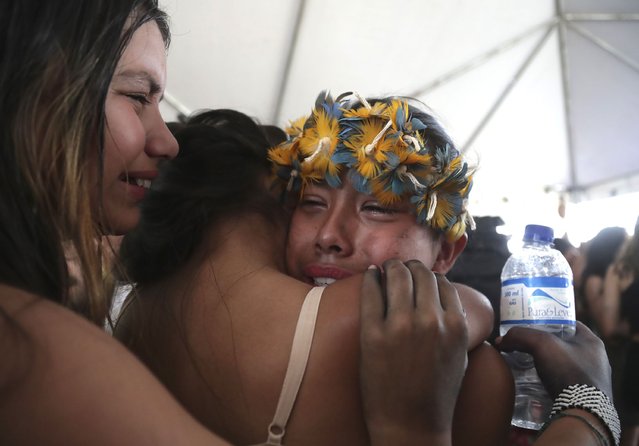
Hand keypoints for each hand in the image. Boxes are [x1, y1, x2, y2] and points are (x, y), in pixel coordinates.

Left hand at [359, 259, 468, 445]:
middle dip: (410, 266)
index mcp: (455, 325)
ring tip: (385, 267)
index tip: (420, 274)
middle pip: (420, 274)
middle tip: (400, 266)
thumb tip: (446, 297)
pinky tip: (370, 275)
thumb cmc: (436, 394)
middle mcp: (431, 320)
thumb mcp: (458, 356)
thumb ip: (456, 324)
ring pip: (397, 277)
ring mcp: (401, 326)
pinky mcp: (373, 334)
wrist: (410, 425)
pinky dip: (371, 279)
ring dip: (391, 267)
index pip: (443, 283)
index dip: (430, 275)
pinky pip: (371, 293)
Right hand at [496, 321, 611, 399]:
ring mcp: (592, 381)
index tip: (532, 325)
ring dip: (545, 366)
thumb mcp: (541, 344)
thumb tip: (500, 341)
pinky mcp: (585, 398)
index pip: (568, 324)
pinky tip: (534, 385)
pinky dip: (549, 383)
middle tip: (524, 346)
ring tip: (525, 366)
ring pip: (562, 366)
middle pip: (563, 346)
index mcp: (592, 342)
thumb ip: (520, 336)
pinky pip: (563, 385)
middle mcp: (596, 360)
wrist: (582, 412)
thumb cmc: (568, 371)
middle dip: (544, 346)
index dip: (549, 322)